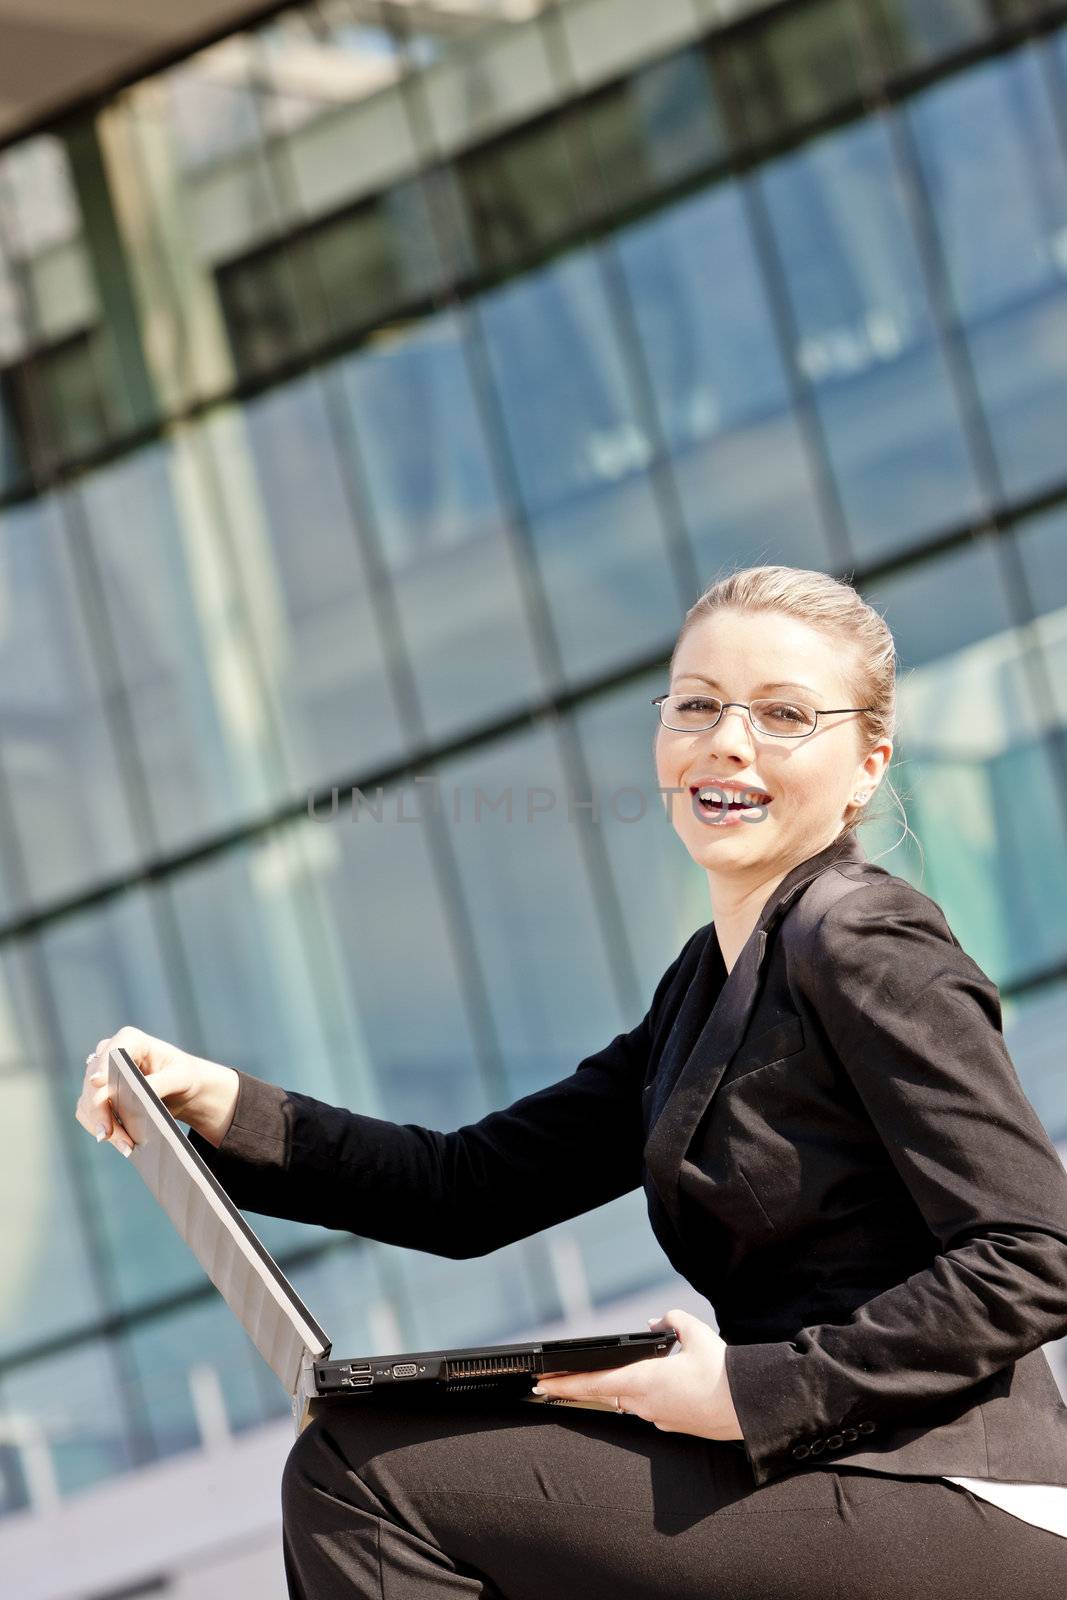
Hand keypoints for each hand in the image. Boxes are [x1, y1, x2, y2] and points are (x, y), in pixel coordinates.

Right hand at [74, 1025, 239, 1154]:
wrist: (180, 1091)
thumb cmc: (183, 1076)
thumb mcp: (180, 1077)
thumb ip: (160, 1082)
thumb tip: (140, 1092)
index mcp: (131, 1040)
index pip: (112, 1052)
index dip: (103, 1067)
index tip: (98, 1083)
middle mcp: (109, 1053)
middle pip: (94, 1082)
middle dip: (101, 1110)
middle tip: (108, 1134)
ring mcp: (99, 1075)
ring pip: (88, 1102)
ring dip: (101, 1125)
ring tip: (125, 1146)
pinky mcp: (96, 1095)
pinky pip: (88, 1114)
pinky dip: (101, 1129)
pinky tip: (120, 1143)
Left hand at [533, 1308, 744, 1440]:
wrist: (749, 1407)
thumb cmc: (723, 1372)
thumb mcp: (695, 1333)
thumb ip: (672, 1320)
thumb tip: (657, 1322)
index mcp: (645, 1381)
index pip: (595, 1383)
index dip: (566, 1384)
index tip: (543, 1385)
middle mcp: (646, 1403)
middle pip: (604, 1395)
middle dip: (578, 1388)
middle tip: (552, 1384)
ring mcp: (659, 1417)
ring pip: (625, 1402)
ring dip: (609, 1392)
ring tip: (593, 1382)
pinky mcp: (674, 1424)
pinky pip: (647, 1408)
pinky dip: (637, 1397)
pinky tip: (645, 1387)